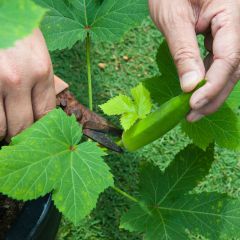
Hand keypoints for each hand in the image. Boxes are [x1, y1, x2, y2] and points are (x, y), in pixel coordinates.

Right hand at [0, 29, 66, 140]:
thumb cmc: (15, 30)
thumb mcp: (36, 51)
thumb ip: (40, 81)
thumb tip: (41, 111)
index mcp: (40, 70)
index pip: (46, 113)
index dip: (41, 127)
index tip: (36, 132)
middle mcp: (19, 79)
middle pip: (24, 125)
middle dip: (21, 135)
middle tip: (18, 136)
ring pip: (1, 128)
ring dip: (3, 133)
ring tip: (5, 130)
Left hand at [149, 0, 239, 121]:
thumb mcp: (173, 18)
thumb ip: (184, 52)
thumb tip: (190, 86)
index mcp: (232, 11)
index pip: (230, 57)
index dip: (213, 84)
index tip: (193, 103)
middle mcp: (237, 23)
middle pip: (233, 67)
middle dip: (213, 94)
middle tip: (193, 115)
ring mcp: (229, 30)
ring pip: (227, 68)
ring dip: (211, 91)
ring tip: (192, 110)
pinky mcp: (219, 36)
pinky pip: (218, 61)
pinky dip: (207, 79)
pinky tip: (195, 91)